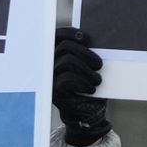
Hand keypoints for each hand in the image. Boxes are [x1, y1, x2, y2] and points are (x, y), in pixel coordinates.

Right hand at [52, 27, 109, 146]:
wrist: (84, 114)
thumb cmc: (86, 86)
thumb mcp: (85, 67)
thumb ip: (82, 53)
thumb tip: (86, 37)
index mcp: (53, 55)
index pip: (56, 36)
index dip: (69, 33)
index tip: (84, 37)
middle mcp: (47, 64)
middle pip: (65, 46)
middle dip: (86, 53)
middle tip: (99, 65)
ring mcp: (48, 77)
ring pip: (68, 60)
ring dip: (87, 70)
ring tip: (97, 80)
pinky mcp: (51, 90)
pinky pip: (68, 78)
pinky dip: (83, 82)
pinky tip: (90, 89)